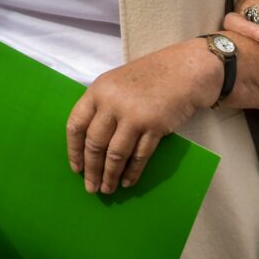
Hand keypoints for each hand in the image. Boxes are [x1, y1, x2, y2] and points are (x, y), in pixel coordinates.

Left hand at [66, 41, 218, 195]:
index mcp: (98, 90)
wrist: (185, 70)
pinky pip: (139, 156)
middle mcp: (112, 102)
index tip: (76, 168)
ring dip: (110, 175)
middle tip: (91, 188)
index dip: (74, 150)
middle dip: (92, 170)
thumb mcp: (117, 83)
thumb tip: (90, 144)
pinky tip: (127, 181)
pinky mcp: (154, 125)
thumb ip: (102, 106)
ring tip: (108, 189)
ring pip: (115, 154)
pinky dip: (132, 172)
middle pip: (94, 144)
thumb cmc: (151, 76)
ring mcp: (133, 114)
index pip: (76, 125)